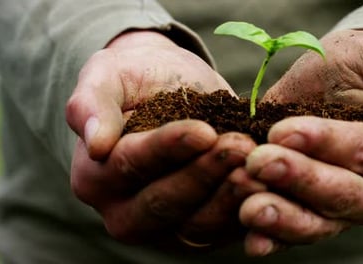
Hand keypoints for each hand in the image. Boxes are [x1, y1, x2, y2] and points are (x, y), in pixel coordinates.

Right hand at [66, 31, 260, 248]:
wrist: (167, 89)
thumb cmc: (135, 80)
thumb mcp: (106, 76)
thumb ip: (91, 103)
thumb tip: (95, 142)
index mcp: (96, 178)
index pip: (131, 165)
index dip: (168, 148)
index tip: (203, 131)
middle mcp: (126, 212)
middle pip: (164, 201)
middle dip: (205, 174)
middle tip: (241, 147)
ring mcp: (165, 227)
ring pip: (198, 222)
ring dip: (231, 195)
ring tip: (259, 165)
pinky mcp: (199, 230)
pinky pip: (225, 228)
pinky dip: (249, 208)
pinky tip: (270, 184)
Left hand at [239, 30, 362, 255]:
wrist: (343, 83)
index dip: (324, 143)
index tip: (283, 131)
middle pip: (339, 193)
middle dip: (296, 179)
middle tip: (257, 162)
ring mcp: (346, 211)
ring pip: (318, 223)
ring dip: (282, 218)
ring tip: (249, 207)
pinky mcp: (316, 217)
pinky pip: (297, 233)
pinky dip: (274, 239)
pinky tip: (253, 240)